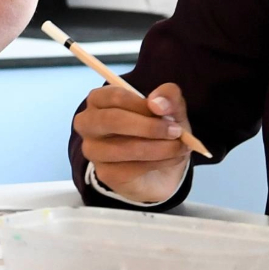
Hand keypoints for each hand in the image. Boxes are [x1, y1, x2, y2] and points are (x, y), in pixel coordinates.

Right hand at [73, 81, 192, 204]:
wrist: (160, 170)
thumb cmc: (158, 131)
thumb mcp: (170, 109)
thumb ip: (168, 97)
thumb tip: (158, 103)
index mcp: (100, 100)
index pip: (114, 96)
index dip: (142, 104)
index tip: (166, 112)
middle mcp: (88, 123)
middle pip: (112, 120)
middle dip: (149, 127)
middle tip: (176, 131)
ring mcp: (93, 150)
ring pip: (124, 148)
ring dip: (159, 148)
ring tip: (179, 147)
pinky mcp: (104, 173)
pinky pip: (131, 168)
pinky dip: (158, 163)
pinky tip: (172, 159)